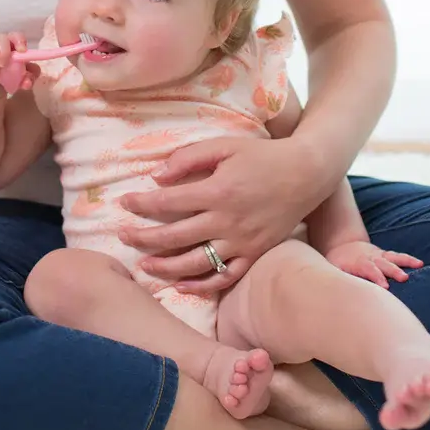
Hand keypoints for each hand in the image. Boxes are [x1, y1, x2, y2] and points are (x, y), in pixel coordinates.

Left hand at [118, 137, 322, 293]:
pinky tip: (182, 284)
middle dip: (143, 238)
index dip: (141, 204)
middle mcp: (227, 221)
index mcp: (217, 191)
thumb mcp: (224, 145)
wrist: (306, 173)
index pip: (168, 202)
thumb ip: (189, 158)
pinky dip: (201, 285)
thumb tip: (157, 177)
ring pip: (195, 263)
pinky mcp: (254, 255)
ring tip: (144, 265)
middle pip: (175, 236)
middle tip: (123, 236)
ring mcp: (242, 242)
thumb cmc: (262, 155)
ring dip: (165, 267)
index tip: (124, 203)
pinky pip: (224, 277)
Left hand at [325, 240, 422, 289]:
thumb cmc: (338, 264)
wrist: (342, 247)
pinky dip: (408, 259)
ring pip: (393, 258)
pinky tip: (420, 264)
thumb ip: (340, 279)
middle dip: (393, 271)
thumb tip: (342, 295)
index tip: (385, 287)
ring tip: (419, 265)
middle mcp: (371, 258)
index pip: (369, 270)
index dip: (377, 278)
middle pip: (383, 264)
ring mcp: (379, 256)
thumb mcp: (335, 270)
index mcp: (358, 263)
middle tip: (404, 278)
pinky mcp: (384, 255)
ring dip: (405, 262)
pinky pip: (397, 256)